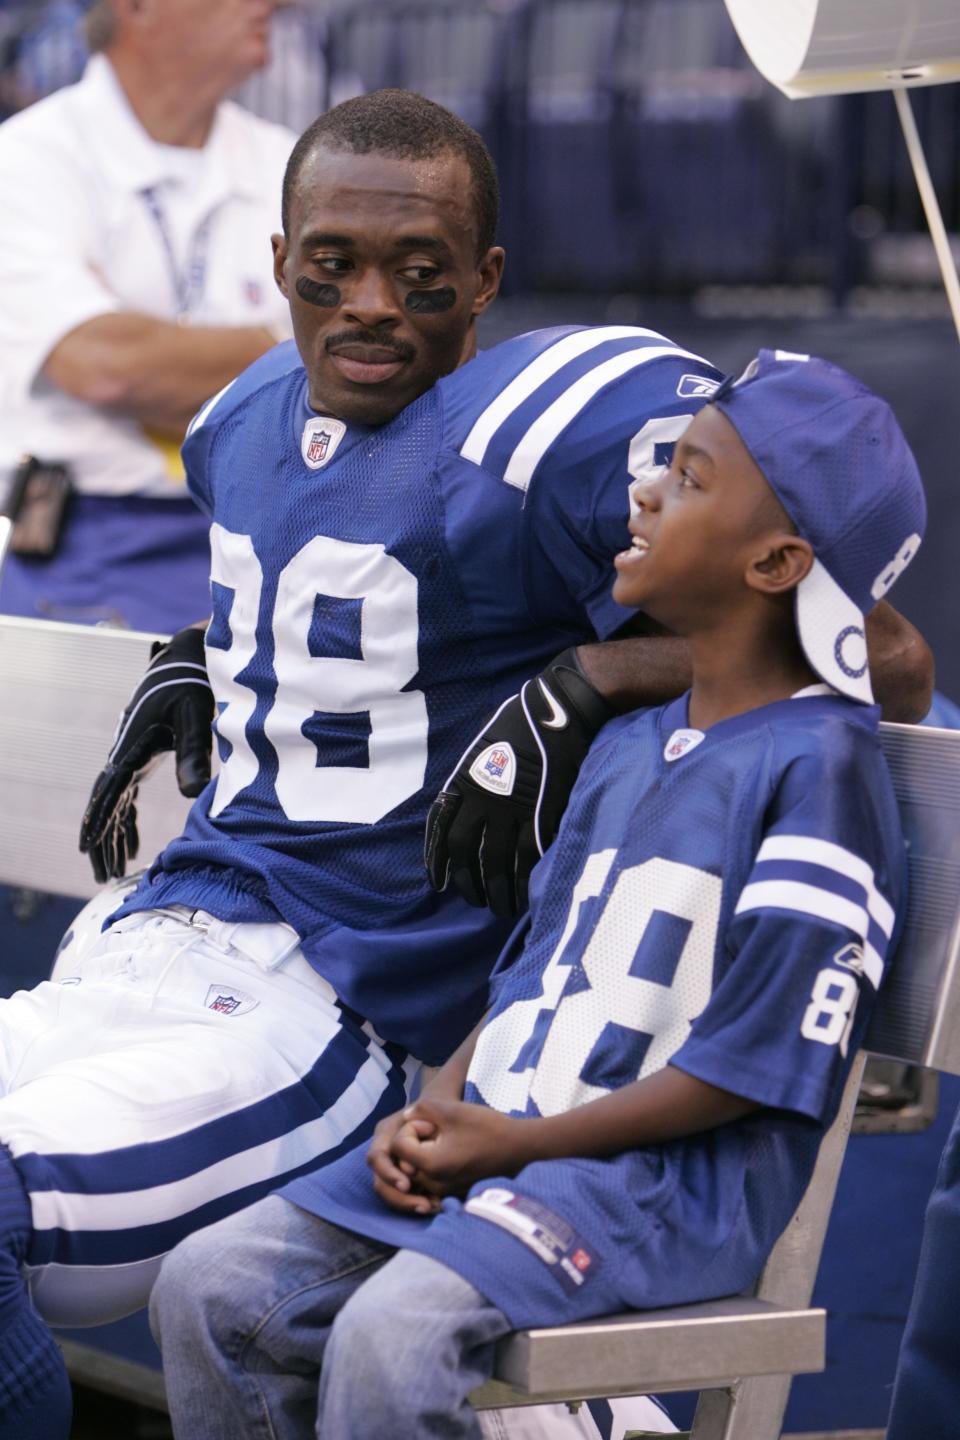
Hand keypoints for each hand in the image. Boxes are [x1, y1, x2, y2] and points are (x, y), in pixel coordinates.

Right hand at [79, 625, 212, 882]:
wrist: (186, 664)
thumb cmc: (191, 688)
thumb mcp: (195, 718)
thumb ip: (194, 753)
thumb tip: (192, 795)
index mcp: (132, 748)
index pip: (109, 790)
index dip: (97, 819)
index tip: (85, 847)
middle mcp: (124, 756)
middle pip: (105, 805)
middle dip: (101, 841)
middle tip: (100, 876)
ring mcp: (130, 759)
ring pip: (113, 806)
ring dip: (111, 839)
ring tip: (110, 873)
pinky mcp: (140, 761)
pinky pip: (125, 800)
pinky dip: (125, 824)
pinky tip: (130, 849)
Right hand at [366, 1110, 440, 1215]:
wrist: (441, 1108)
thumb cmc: (436, 1106)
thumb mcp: (429, 1109)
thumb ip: (422, 1124)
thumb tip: (417, 1158)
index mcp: (384, 1133)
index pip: (376, 1158)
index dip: (388, 1173)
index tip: (407, 1185)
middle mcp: (384, 1151)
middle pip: (379, 1182)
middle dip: (399, 1198)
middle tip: (423, 1206)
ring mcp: (392, 1165)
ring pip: (390, 1192)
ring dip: (408, 1204)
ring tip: (431, 1208)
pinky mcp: (403, 1176)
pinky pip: (402, 1195)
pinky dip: (415, 1202)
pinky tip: (434, 1205)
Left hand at [390, 1098, 524, 1199]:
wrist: (519, 1148)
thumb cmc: (487, 1127)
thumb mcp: (452, 1110)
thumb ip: (422, 1109)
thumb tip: (405, 1117)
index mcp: (431, 1164)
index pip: (398, 1147)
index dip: (411, 1128)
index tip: (433, 1123)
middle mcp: (434, 1184)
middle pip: (403, 1161)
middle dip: (414, 1142)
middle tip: (438, 1130)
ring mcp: (444, 1191)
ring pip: (415, 1171)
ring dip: (422, 1153)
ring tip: (444, 1140)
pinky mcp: (453, 1192)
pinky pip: (429, 1180)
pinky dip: (431, 1165)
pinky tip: (450, 1151)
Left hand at [424, 648, 611, 916]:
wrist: (559, 710)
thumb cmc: (524, 724)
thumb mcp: (483, 748)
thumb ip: (473, 780)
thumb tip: (468, 808)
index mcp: (464, 782)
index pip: (441, 830)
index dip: (437, 860)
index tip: (438, 882)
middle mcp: (482, 800)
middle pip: (466, 853)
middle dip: (468, 884)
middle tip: (477, 901)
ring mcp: (511, 810)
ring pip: (495, 863)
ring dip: (497, 891)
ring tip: (501, 909)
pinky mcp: (541, 816)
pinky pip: (528, 859)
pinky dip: (524, 882)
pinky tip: (525, 896)